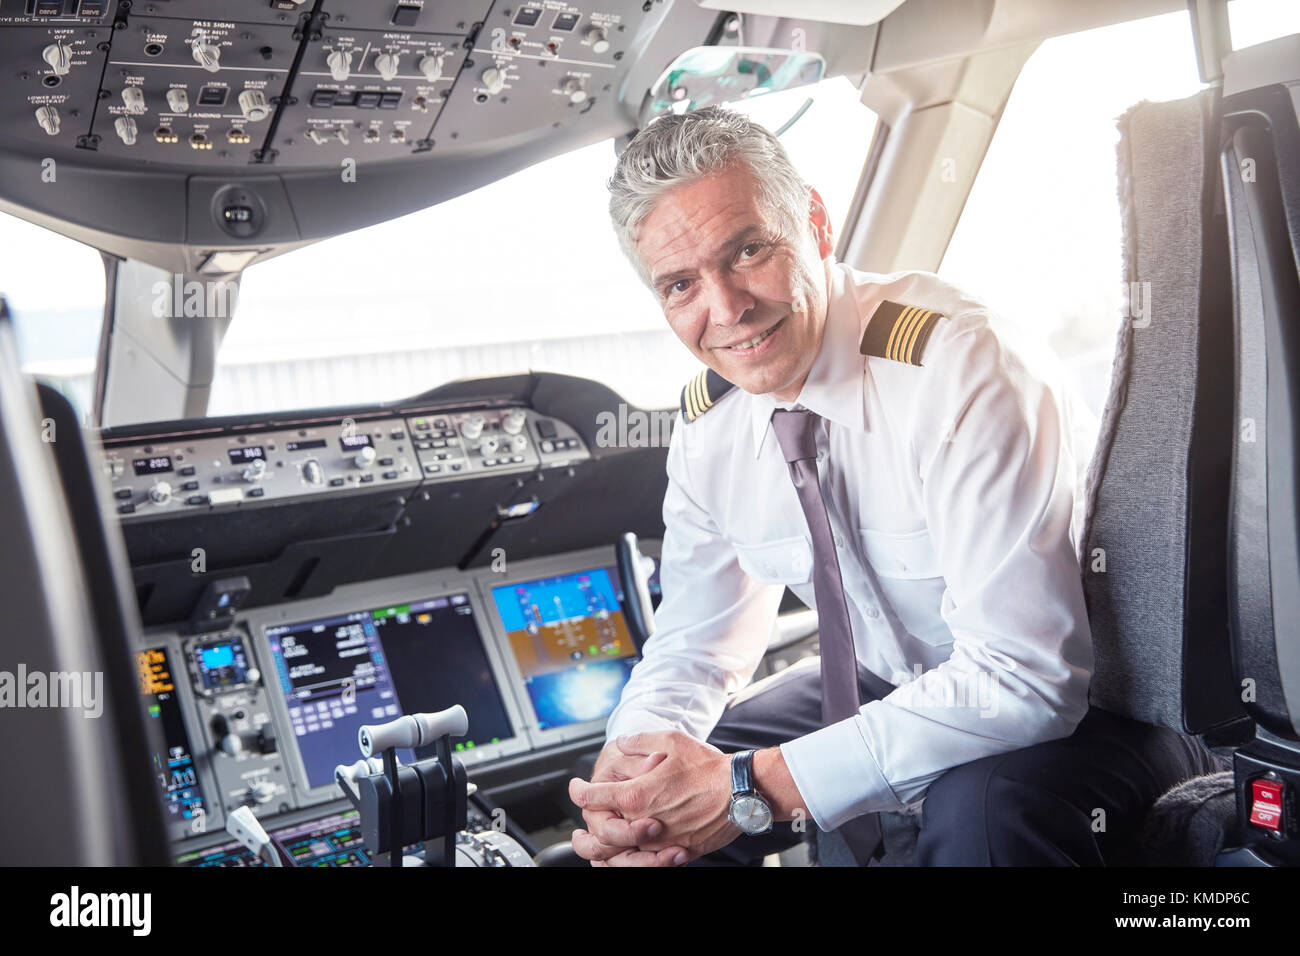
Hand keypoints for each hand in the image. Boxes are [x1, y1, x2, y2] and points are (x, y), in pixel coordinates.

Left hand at [570, 731, 738, 865]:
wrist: (742, 792)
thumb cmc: (709, 767)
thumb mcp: (671, 741)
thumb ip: (640, 742)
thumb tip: (622, 742)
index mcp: (637, 795)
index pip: (593, 797)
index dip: (578, 791)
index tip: (575, 787)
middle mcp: (644, 822)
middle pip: (601, 834)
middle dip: (585, 830)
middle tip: (577, 830)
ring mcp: (661, 841)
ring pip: (622, 855)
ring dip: (605, 851)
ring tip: (595, 848)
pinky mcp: (679, 852)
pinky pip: (648, 863)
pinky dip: (634, 861)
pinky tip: (630, 855)